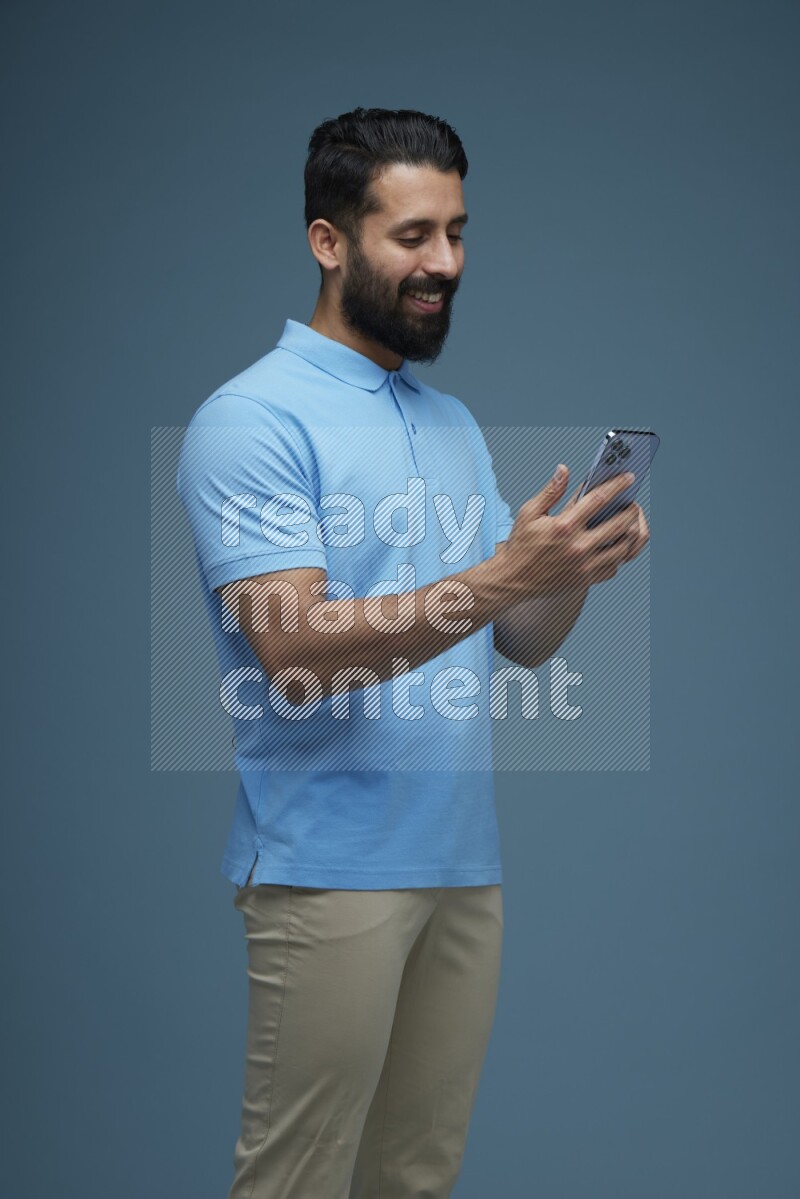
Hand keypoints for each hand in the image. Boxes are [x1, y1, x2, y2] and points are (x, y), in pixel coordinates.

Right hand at [502, 463, 643, 598]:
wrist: (512, 580)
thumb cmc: (521, 545)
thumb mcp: (529, 513)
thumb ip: (550, 491)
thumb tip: (564, 470)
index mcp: (564, 526)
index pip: (599, 499)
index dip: (617, 485)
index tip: (629, 477)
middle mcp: (578, 546)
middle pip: (620, 524)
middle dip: (632, 510)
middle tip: (633, 504)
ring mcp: (584, 566)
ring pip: (623, 548)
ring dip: (630, 533)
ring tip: (628, 524)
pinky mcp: (586, 579)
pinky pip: (614, 567)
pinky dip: (618, 555)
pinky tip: (615, 545)